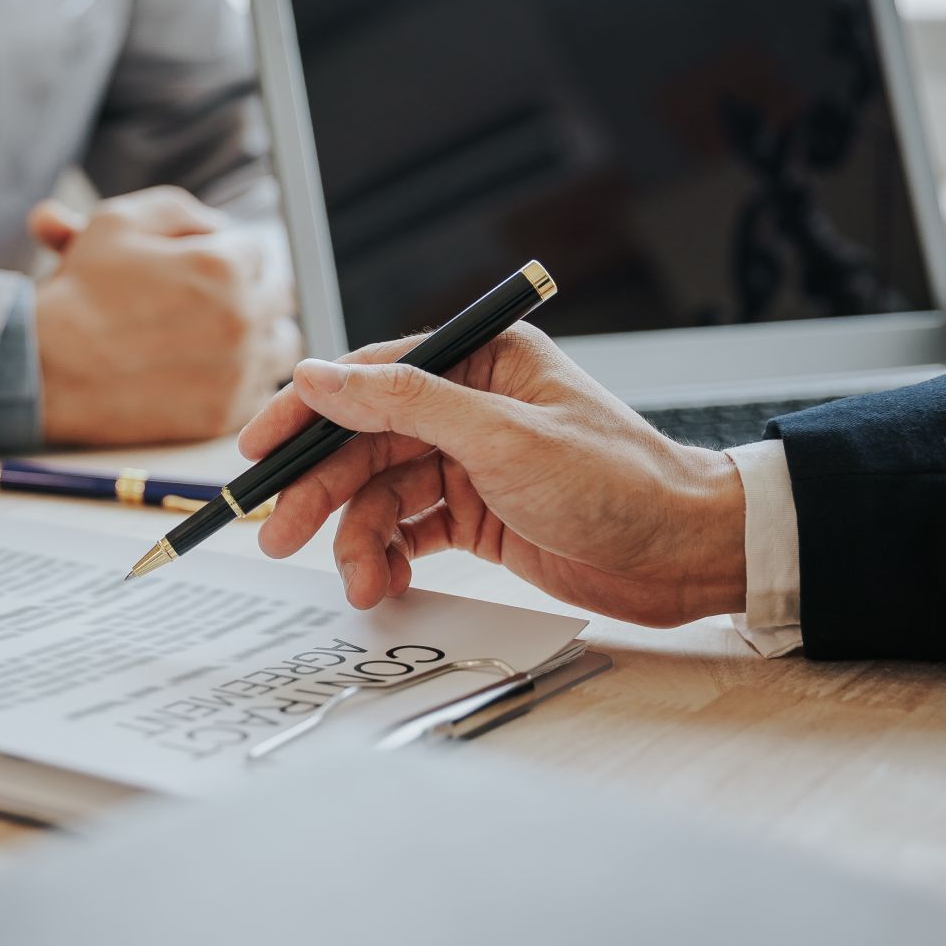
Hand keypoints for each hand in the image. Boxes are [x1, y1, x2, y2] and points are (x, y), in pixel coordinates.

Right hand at [29, 187, 299, 445]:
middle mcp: (242, 317)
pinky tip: (213, 373)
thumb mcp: (118, 221)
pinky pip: (263, 392)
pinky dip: (246, 382)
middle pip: (280, 296)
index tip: (206, 268)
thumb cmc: (77, 293)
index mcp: (223, 266)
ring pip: (284, 346)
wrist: (43, 368)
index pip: (258, 250)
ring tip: (226, 335)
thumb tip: (217, 226)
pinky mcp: (224, 413)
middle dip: (253, 290)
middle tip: (221, 299)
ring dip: (262, 336)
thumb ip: (179, 210)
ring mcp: (237, 370)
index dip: (229, 254)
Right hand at [237, 324, 746, 626]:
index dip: (305, 416)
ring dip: (357, 539)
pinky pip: (409, 531)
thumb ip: (403, 404)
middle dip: (319, 492)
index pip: (367, 380)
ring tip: (355, 584)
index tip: (257, 453)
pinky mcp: (478, 515)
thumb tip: (318, 375)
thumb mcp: (502, 437)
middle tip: (277, 536)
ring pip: (381, 495)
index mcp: (479, 361)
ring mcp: (472, 463)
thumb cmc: (618, 483)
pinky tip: (384, 584)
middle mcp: (469, 406)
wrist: (688, 555)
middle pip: (364, 444)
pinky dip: (389, 558)